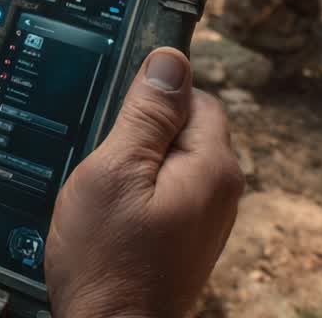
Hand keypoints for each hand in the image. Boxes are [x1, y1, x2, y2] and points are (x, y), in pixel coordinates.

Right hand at [45, 48, 243, 317]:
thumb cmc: (109, 261)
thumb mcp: (115, 172)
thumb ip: (146, 114)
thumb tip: (171, 59)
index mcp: (212, 165)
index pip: (192, 93)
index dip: (148, 96)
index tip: (113, 114)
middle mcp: (220, 189)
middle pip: (182, 126)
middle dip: (138, 131)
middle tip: (101, 158)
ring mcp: (206, 216)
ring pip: (168, 159)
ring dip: (133, 164)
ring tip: (102, 192)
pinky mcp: (186, 237)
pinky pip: (163, 190)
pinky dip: (135, 192)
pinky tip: (109, 212)